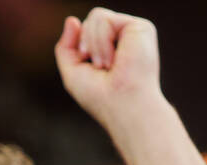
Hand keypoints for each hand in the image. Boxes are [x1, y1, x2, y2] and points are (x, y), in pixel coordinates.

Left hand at [54, 8, 162, 129]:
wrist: (122, 105)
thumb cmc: (99, 96)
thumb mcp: (72, 71)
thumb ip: (66, 46)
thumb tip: (71, 19)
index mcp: (109, 47)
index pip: (84, 31)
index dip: (79, 48)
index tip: (89, 68)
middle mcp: (122, 38)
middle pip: (89, 21)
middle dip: (85, 45)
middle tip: (100, 68)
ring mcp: (131, 32)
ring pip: (96, 17)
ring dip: (94, 45)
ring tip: (107, 65)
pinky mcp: (140, 27)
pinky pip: (104, 19)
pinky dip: (101, 41)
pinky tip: (114, 59)